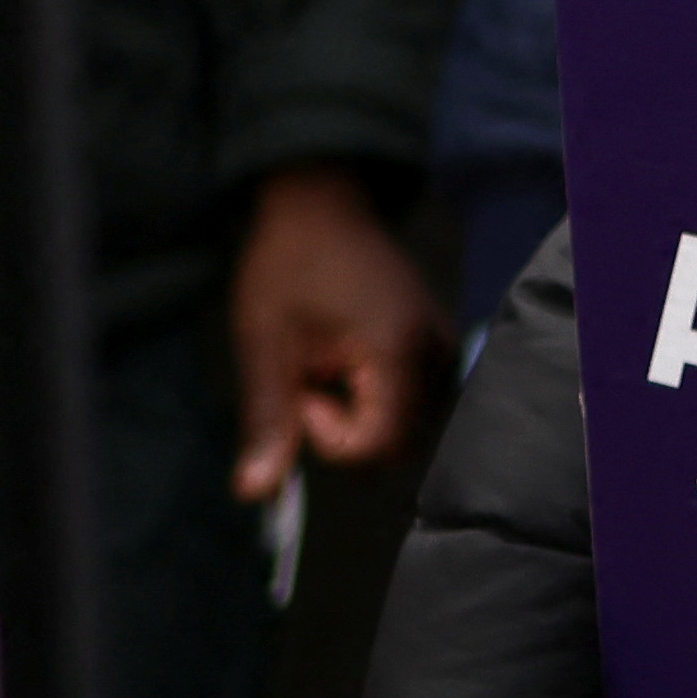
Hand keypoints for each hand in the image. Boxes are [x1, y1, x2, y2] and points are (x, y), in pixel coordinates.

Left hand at [231, 165, 445, 500]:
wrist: (319, 203)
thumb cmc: (287, 264)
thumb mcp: (264, 343)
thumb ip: (268, 420)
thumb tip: (254, 494)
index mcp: (396, 348)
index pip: (379, 443)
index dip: (332, 437)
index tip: (302, 392)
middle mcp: (434, 350)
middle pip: (399, 443)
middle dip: (348, 432)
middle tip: (311, 380)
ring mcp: (442, 344)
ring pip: (409, 426)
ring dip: (363, 416)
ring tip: (328, 368)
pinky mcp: (437, 342)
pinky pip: (417, 400)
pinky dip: (379, 400)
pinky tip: (350, 366)